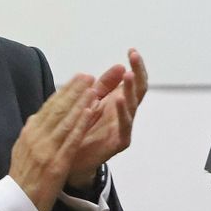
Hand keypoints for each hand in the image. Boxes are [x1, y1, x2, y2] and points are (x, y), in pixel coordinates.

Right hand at [9, 75, 98, 210]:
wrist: (16, 205)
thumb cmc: (23, 179)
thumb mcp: (22, 150)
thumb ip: (32, 133)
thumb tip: (37, 117)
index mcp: (29, 133)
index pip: (49, 107)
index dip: (65, 91)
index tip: (77, 78)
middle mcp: (36, 138)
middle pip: (58, 109)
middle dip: (75, 91)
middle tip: (89, 76)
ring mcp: (46, 150)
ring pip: (66, 121)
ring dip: (81, 102)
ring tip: (94, 87)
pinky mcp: (56, 164)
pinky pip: (71, 140)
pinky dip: (81, 124)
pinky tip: (91, 112)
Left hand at [67, 49, 147, 190]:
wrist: (71, 158)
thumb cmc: (83, 129)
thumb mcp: (92, 101)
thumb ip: (105, 85)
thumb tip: (119, 66)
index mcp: (120, 101)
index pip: (134, 81)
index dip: (136, 66)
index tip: (132, 51)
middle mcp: (125, 113)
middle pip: (138, 90)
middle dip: (138, 73)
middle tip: (134, 58)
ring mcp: (124, 127)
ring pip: (132, 106)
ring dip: (130, 90)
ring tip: (128, 76)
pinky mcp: (119, 142)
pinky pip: (125, 126)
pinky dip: (123, 112)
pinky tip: (119, 100)